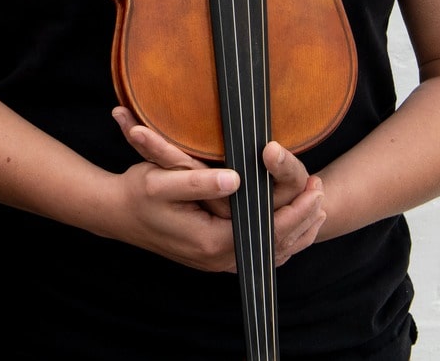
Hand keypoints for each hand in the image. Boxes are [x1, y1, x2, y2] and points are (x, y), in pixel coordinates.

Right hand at [104, 107, 324, 270]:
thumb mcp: (162, 181)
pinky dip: (279, 238)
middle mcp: (217, 258)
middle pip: (275, 244)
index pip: (269, 230)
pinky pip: (257, 252)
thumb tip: (238, 180)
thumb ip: (200, 183)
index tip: (315, 187)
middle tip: (324, 189)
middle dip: (304, 218)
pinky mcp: (212, 254)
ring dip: (295, 229)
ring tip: (317, 205)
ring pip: (269, 252)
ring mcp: (215, 260)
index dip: (297, 209)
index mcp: (211, 242)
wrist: (115, 214)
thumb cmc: (137, 194)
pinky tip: (290, 224)